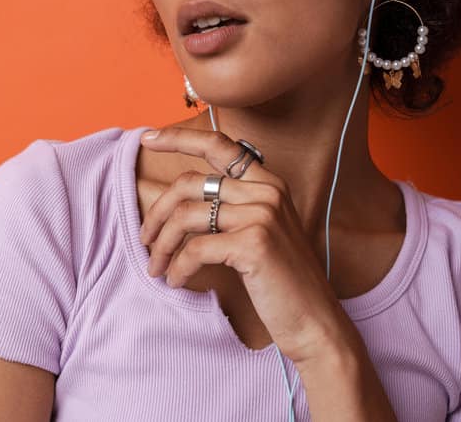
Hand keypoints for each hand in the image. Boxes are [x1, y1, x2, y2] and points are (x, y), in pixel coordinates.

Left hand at [138, 126, 358, 365]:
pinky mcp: (253, 243)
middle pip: (189, 183)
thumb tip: (177, 200)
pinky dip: (178, 267)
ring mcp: (262, 215)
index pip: (219, 145)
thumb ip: (231, 208)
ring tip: (156, 267)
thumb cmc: (281, 282)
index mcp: (269, 183)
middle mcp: (267, 191)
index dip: (179, 138)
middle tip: (145, 237)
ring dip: (162, 244)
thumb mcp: (260, 232)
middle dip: (157, 211)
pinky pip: (195, 249)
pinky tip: (176, 281)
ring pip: (185, 216)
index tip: (147, 138)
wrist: (315, 322)